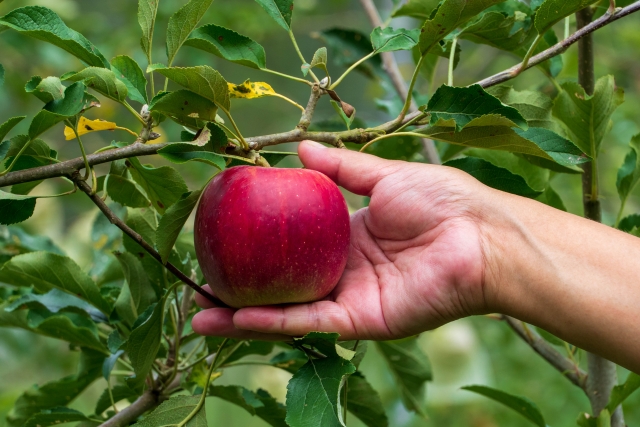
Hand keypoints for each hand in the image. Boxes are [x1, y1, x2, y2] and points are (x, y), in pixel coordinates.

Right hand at [192, 140, 497, 340]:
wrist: (480, 235)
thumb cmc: (442, 201)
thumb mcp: (383, 175)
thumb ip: (341, 168)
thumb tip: (298, 147)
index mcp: (348, 237)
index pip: (293, 245)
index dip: (260, 245)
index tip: (223, 237)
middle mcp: (343, 271)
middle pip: (283, 284)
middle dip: (241, 288)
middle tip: (200, 284)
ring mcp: (348, 299)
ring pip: (286, 311)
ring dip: (243, 315)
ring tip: (199, 315)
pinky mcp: (359, 321)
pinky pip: (308, 322)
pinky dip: (271, 321)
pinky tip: (234, 317)